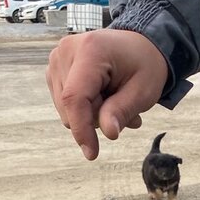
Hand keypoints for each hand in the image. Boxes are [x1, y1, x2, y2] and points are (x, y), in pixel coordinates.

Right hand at [46, 29, 168, 159]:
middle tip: (125, 109)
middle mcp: (66, 50)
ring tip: (116, 100)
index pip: (75, 98)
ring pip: (66, 109)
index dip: (81, 129)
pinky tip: (103, 96)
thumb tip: (108, 133)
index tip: (92, 154)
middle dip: (96, 118)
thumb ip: (122, 111)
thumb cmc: (144, 66)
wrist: (139, 46)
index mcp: (90, 50)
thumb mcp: (143, 91)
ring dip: (92, 114)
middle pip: (70, 107)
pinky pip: (64, 104)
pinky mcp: (55, 68)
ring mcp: (57, 58)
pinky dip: (85, 107)